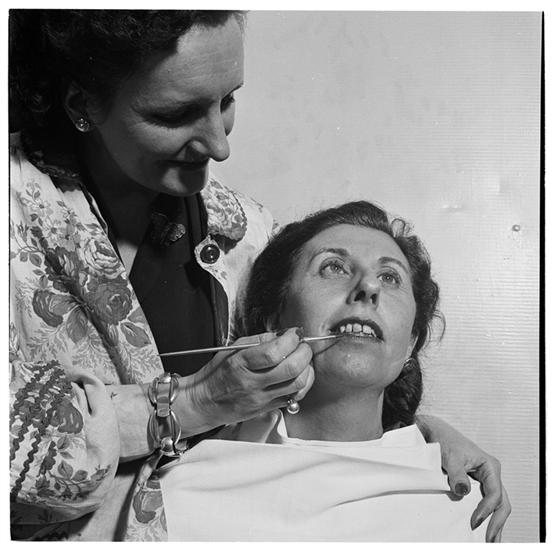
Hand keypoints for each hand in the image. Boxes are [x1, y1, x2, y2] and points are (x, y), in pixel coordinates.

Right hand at [190, 327, 313, 427]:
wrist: (204, 403)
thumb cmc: (216, 375)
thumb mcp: (232, 350)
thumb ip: (259, 340)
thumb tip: (283, 335)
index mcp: (241, 364)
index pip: (274, 352)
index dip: (291, 339)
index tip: (294, 333)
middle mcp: (252, 383)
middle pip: (291, 369)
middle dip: (304, 352)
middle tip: (302, 345)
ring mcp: (262, 399)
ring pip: (298, 385)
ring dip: (307, 368)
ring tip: (302, 359)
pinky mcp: (268, 409)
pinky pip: (294, 397)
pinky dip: (302, 383)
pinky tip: (298, 375)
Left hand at [443, 446, 511, 542]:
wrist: (438, 433)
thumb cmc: (446, 442)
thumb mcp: (451, 458)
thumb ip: (457, 475)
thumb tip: (463, 492)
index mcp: (490, 466)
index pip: (494, 494)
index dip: (486, 510)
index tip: (474, 522)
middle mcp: (492, 474)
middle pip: (502, 503)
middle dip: (497, 523)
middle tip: (488, 540)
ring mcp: (486, 479)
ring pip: (498, 505)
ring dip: (495, 523)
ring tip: (491, 541)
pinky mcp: (478, 483)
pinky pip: (488, 502)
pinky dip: (488, 515)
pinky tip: (485, 528)